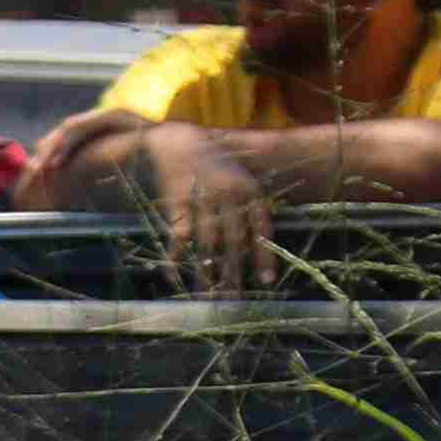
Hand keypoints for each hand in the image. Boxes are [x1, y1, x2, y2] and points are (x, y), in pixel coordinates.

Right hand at [143, 123, 275, 287]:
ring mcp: (203, 197)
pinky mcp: (179, 201)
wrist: (179, 142)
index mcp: (249, 190)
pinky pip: (180, 235)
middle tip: (234, 298)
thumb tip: (251, 249)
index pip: (261, 228)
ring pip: (208, 241)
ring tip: (208, 292)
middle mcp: (229, 194)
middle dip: (235, 272)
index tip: (266, 281)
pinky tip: (175, 273)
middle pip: (234, 240)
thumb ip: (247, 210)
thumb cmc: (213, 166)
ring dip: (208, 270)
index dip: (263, 255)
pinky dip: (176, 256)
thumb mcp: (238, 181)